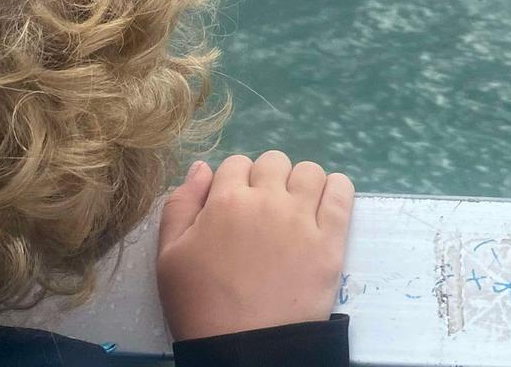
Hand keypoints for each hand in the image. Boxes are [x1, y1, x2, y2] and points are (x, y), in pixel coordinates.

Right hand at [156, 150, 354, 339]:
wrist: (244, 350)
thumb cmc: (201, 305)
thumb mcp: (169, 256)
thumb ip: (180, 205)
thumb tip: (201, 167)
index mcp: (226, 201)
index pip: (236, 164)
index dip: (234, 183)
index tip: (235, 208)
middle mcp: (267, 200)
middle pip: (274, 162)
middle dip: (267, 180)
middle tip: (263, 213)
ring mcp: (302, 218)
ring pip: (309, 171)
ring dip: (301, 183)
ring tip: (295, 211)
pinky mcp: (330, 240)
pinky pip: (341, 192)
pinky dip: (336, 189)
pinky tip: (325, 204)